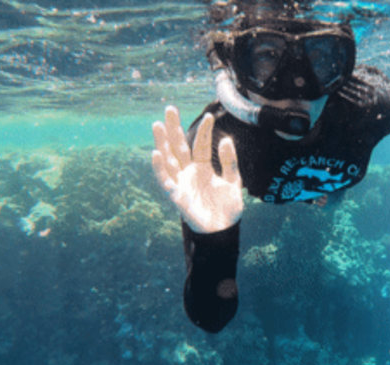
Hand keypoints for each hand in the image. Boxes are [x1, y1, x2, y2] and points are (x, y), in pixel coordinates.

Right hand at [152, 106, 242, 232]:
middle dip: (173, 128)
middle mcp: (189, 173)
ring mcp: (181, 183)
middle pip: (178, 147)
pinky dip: (159, 167)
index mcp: (202, 168)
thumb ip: (230, 162)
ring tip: (158, 124)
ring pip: (168, 159)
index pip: (199, 145)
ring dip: (162, 143)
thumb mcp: (233, 181)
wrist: (224, 231)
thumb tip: (226, 139)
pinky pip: (165, 180)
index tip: (210, 117)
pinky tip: (156, 153)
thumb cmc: (227, 208)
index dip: (204, 132)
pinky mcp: (176, 196)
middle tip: (170, 108)